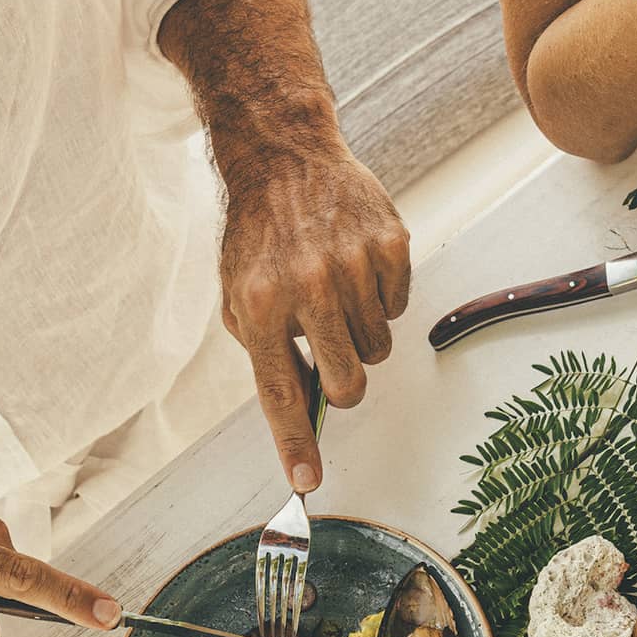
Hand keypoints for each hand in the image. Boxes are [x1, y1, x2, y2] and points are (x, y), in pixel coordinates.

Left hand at [218, 131, 409, 491]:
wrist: (284, 156)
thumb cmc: (259, 235)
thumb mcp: (237, 293)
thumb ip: (264, 348)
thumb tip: (302, 402)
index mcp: (260, 305)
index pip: (282, 392)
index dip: (295, 442)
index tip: (308, 480)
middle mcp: (306, 287)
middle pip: (348, 383)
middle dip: (344, 386)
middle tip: (334, 360)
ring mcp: (352, 265)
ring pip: (378, 348)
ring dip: (360, 336)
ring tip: (336, 295)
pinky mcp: (388, 245)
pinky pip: (399, 306)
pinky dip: (381, 298)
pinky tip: (355, 267)